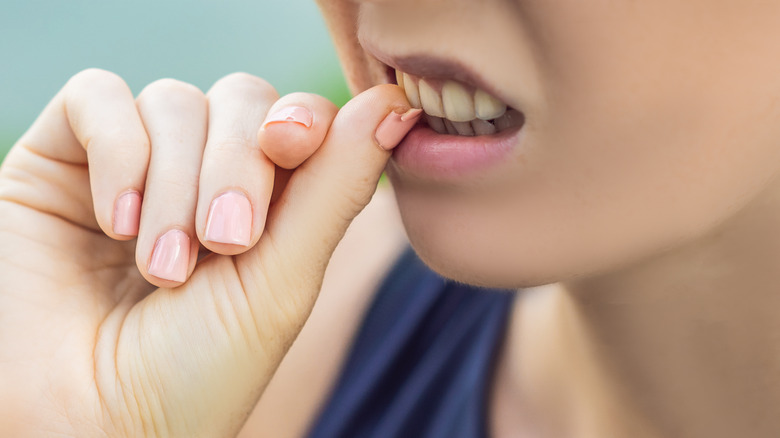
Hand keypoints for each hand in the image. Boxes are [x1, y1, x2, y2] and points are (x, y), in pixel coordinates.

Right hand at [0, 69, 418, 436]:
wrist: (86, 426)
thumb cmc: (193, 374)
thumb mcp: (281, 281)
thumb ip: (335, 187)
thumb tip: (393, 103)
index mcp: (264, 203)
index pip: (298, 119)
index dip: (303, 121)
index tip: (294, 147)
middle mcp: (201, 175)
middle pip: (240, 100)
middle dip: (238, 166)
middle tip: (225, 243)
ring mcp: (134, 165)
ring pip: (174, 102)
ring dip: (175, 184)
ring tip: (163, 268)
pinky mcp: (60, 160)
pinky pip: (97, 97)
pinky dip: (117, 152)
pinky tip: (114, 224)